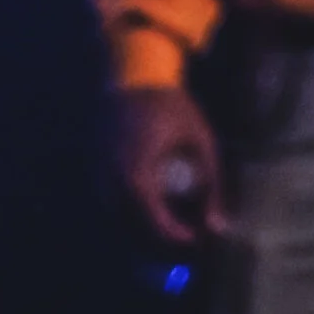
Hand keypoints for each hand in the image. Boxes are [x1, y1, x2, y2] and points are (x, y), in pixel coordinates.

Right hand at [110, 86, 226, 248]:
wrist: (134, 75)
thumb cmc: (171, 106)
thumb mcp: (200, 140)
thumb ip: (211, 184)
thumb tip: (217, 227)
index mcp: (138, 176)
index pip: (156, 225)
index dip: (178, 237)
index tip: (198, 238)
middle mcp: (112, 183)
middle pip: (135, 230)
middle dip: (162, 238)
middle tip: (188, 234)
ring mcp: (100, 178)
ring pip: (120, 221)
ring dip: (144, 229)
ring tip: (174, 221)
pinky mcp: (95, 172)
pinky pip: (112, 205)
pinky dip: (131, 213)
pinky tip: (153, 206)